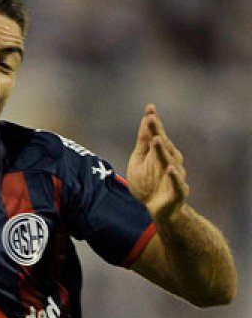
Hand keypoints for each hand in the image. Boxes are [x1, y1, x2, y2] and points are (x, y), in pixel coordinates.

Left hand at [126, 103, 188, 222]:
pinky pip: (176, 183)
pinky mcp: (177, 191)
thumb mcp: (139, 162)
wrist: (158, 210)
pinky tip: (170, 168)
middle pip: (162, 145)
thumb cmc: (148, 183)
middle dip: (156, 131)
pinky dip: (173, 176)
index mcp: (160, 153)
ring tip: (156, 139)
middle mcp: (170, 161)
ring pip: (169, 161)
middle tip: (151, 117)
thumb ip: (142, 144)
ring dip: (162, 151)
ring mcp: (174, 176)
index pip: (156, 135)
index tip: (149, 107)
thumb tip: (145, 121)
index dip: (153, 122)